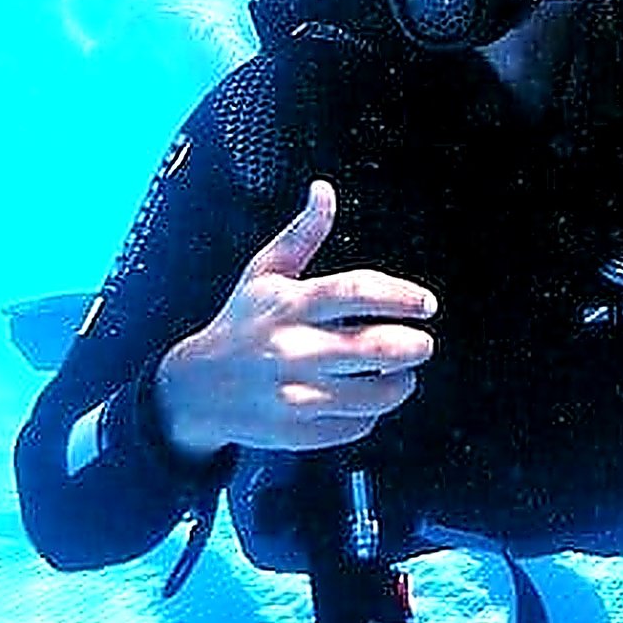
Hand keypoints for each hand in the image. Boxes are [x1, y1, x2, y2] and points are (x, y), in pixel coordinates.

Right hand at [155, 180, 436, 456]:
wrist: (195, 388)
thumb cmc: (242, 323)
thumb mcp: (265, 273)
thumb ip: (302, 233)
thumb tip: (324, 190)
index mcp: (290, 304)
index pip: (357, 292)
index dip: (402, 296)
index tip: (427, 303)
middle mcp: (292, 348)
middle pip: (376, 348)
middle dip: (415, 346)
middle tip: (423, 343)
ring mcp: (293, 394)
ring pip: (374, 395)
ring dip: (401, 383)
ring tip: (402, 373)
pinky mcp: (295, 432)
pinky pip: (355, 425)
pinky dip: (370, 414)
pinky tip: (364, 398)